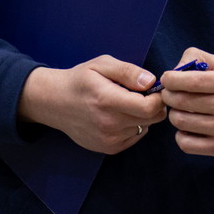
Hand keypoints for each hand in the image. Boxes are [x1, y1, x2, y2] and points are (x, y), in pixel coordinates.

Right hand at [17, 56, 166, 153]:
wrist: (55, 103)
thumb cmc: (80, 80)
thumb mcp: (102, 65)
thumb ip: (128, 72)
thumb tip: (151, 81)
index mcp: (108, 100)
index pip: (150, 108)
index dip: (158, 97)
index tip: (153, 88)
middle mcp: (109, 124)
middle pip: (152, 119)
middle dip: (154, 106)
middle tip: (142, 94)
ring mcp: (109, 139)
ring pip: (145, 127)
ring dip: (141, 116)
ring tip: (124, 104)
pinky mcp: (109, 148)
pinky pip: (135, 137)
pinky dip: (133, 126)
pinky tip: (118, 115)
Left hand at [158, 47, 213, 159]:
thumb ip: (199, 58)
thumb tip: (174, 70)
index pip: (192, 80)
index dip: (171, 79)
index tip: (168, 79)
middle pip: (182, 101)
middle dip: (169, 96)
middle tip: (171, 95)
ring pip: (181, 122)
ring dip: (175, 115)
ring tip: (182, 111)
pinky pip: (185, 143)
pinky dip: (181, 135)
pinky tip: (189, 128)